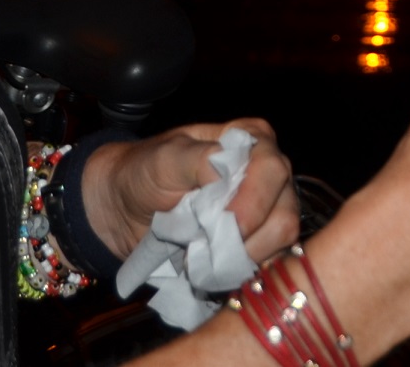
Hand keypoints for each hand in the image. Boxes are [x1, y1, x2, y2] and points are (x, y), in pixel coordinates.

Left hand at [85, 120, 301, 262]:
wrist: (125, 208)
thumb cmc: (145, 172)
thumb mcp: (164, 158)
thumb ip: (198, 159)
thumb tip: (225, 175)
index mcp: (253, 140)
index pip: (272, 170)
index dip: (253, 202)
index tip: (223, 224)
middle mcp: (269, 174)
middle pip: (284, 212)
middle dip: (247, 237)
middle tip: (207, 246)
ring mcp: (268, 210)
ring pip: (279, 243)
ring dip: (241, 256)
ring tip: (204, 255)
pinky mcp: (259, 242)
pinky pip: (268, 264)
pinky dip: (240, 270)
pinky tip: (214, 266)